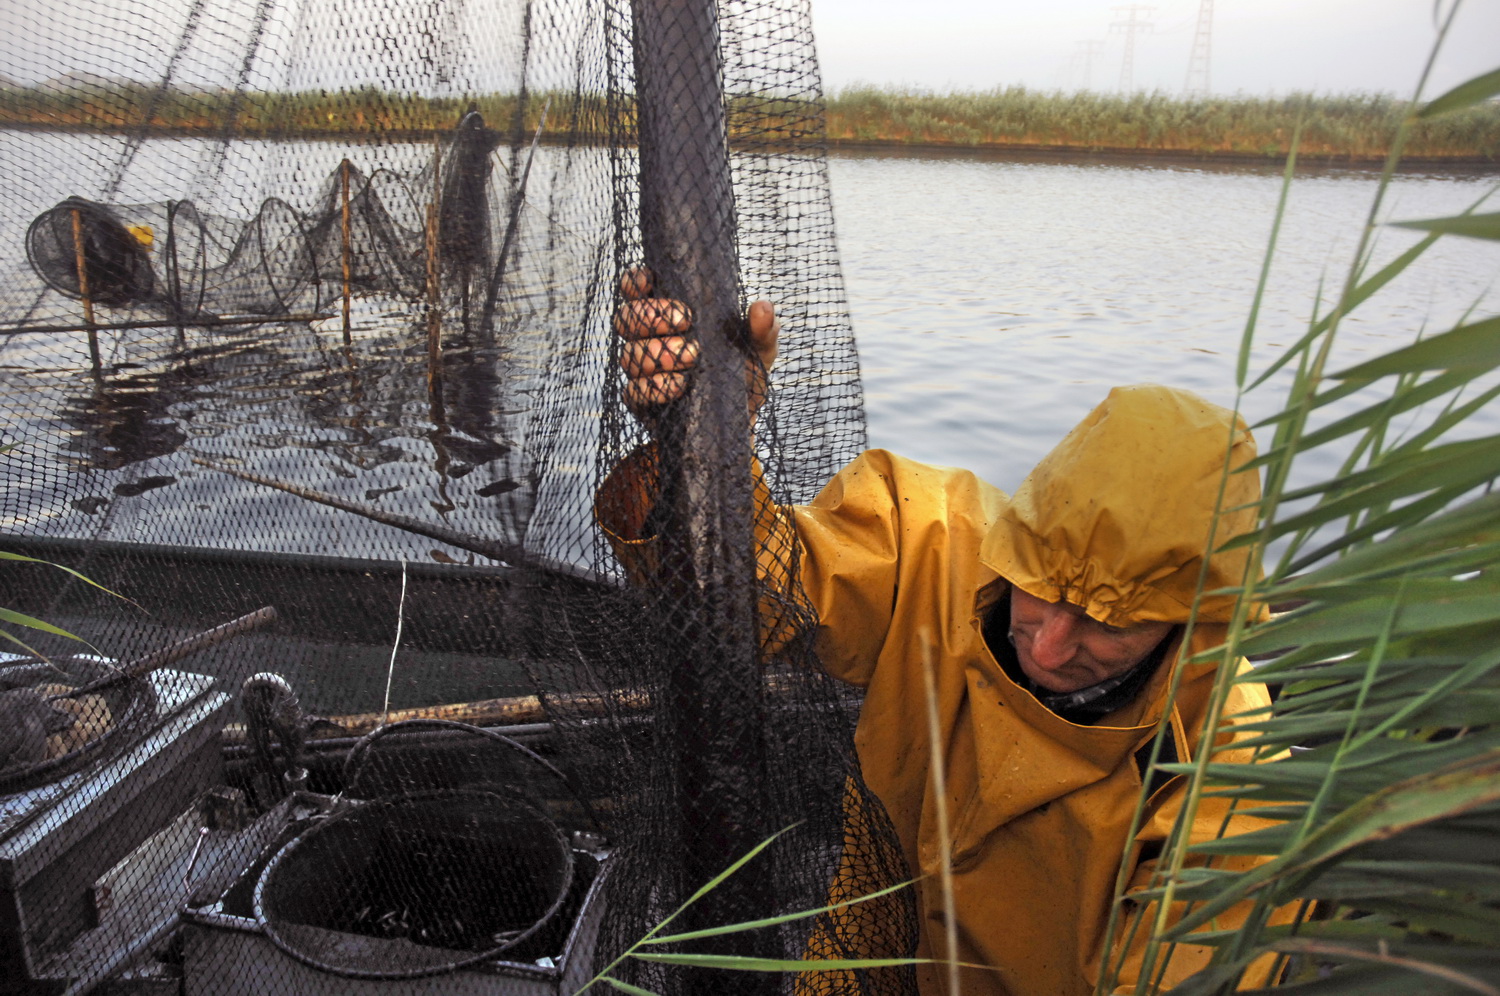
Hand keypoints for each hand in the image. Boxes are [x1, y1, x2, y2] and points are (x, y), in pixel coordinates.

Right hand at [614, 269, 779, 420]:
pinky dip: (653, 387)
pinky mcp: (643, 401)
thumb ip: (763, 328)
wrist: (743, 417)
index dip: (634, 282)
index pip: (636, 290)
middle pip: (625, 319)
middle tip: (685, 321)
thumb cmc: (745, 372)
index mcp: (669, 315)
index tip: (649, 281)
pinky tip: (678, 385)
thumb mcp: (760, 348)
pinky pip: (633, 393)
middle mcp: (650, 339)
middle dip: (650, 317)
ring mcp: (643, 371)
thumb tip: (761, 307)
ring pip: (628, 355)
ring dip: (655, 352)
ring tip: (691, 356)